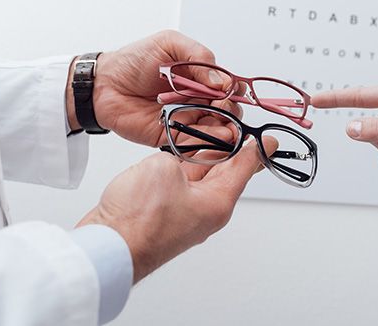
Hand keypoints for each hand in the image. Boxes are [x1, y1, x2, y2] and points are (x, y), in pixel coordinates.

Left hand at [67, 30, 239, 145]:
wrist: (104, 84)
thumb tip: (222, 81)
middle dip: (230, 111)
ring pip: (216, 129)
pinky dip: (208, 143)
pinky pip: (195, 143)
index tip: (228, 92)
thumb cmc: (134, 60)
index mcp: (200, 77)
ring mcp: (187, 119)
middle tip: (220, 107)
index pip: (228, 87)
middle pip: (227, 110)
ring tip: (225, 128)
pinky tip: (215, 138)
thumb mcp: (170, 44)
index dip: (234, 91)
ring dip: (225, 129)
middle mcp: (197, 99)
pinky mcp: (174, 137)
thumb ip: (200, 57)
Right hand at [77, 137, 277, 282]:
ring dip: (204, 154)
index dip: (256, 151)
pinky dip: (182, 166)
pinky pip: (179, 184)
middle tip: (241, 130)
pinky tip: (180, 154)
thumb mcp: (167, 169)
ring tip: (211, 134)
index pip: (242, 169)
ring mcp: (184, 213)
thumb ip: (179, 158)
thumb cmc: (140, 215)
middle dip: (231, 148)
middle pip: (223, 172)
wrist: (108, 246)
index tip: (269, 142)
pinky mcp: (163, 213)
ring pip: (199, 176)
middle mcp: (205, 210)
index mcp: (217, 202)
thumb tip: (177, 162)